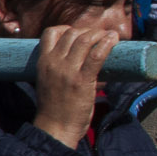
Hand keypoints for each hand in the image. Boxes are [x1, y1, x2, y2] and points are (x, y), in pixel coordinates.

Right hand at [33, 23, 117, 147]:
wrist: (55, 127)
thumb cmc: (54, 107)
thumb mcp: (48, 81)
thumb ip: (59, 69)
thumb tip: (83, 61)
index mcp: (42, 62)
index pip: (50, 33)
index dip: (67, 28)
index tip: (79, 34)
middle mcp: (53, 63)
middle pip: (71, 33)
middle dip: (88, 31)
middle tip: (99, 37)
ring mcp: (67, 71)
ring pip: (85, 40)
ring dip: (100, 34)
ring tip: (110, 36)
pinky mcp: (82, 80)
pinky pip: (97, 55)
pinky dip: (107, 44)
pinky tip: (114, 39)